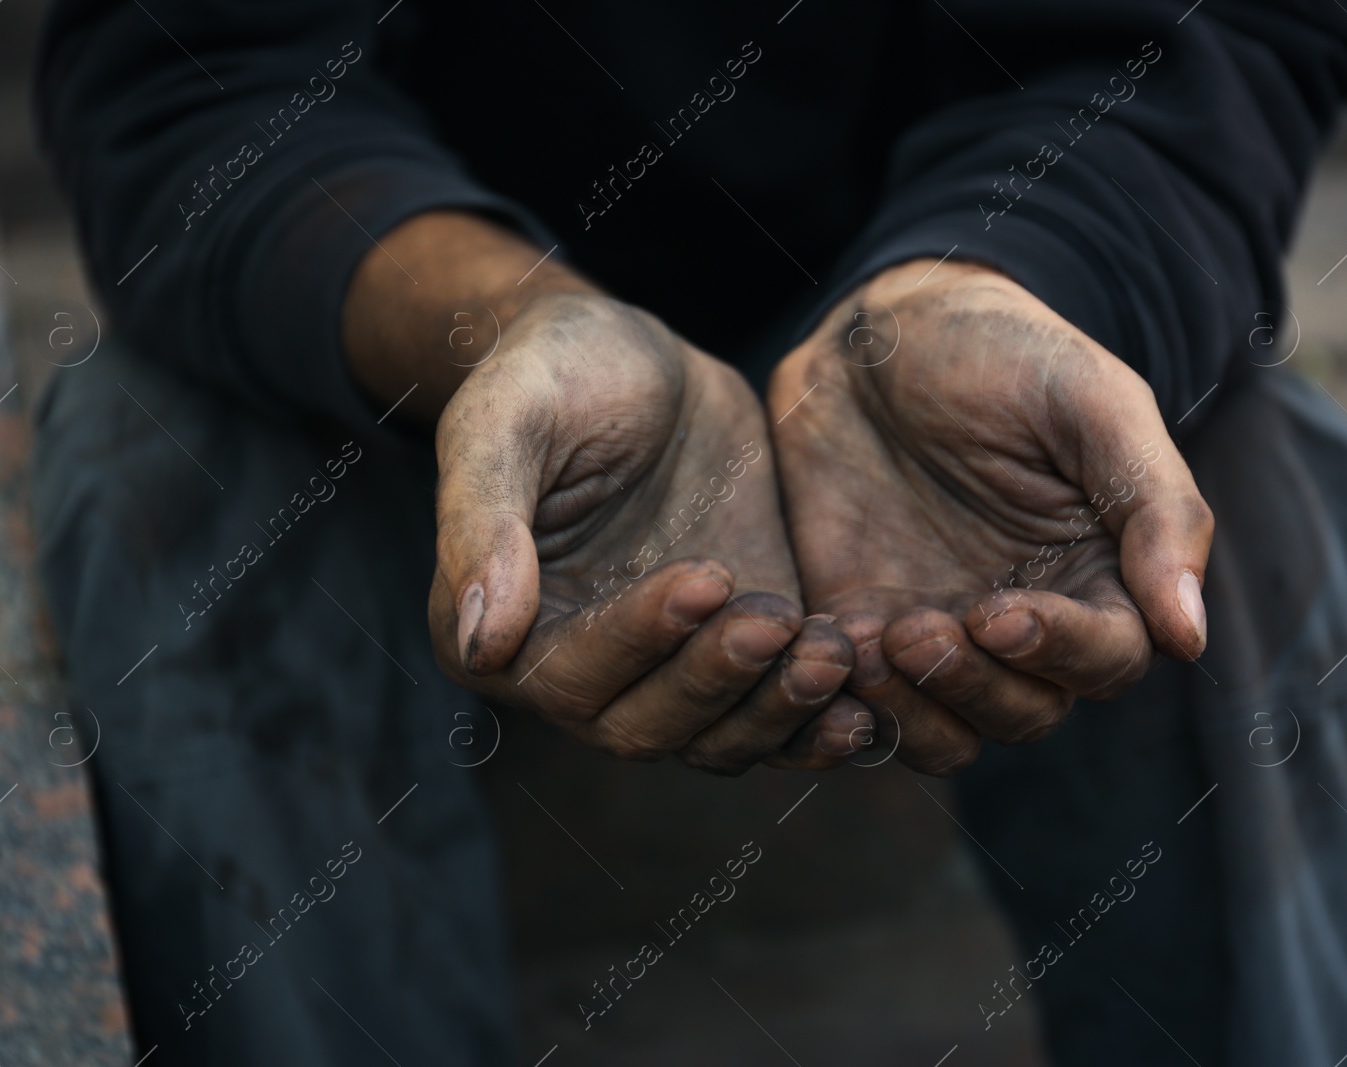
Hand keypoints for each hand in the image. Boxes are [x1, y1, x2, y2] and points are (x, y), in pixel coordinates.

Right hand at [429, 291, 865, 771]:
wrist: (638, 359)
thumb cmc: (553, 372)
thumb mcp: (505, 418)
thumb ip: (482, 522)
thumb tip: (482, 641)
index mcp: (499, 636)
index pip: (567, 677)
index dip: (638, 641)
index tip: (706, 578)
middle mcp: (577, 674)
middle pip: (647, 728)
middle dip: (716, 683)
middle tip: (778, 620)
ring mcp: (663, 670)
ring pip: (716, 740)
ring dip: (776, 711)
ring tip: (833, 651)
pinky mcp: (735, 655)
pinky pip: (772, 719)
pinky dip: (814, 724)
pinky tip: (865, 705)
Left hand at [768, 260, 1212, 773]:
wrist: (877, 333)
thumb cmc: (1003, 350)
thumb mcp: (1092, 401)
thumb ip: (1154, 509)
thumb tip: (1188, 636)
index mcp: (1100, 574)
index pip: (1108, 661)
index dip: (1061, 653)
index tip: (1001, 612)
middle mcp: (1024, 622)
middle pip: (1025, 713)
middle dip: (974, 687)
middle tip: (917, 629)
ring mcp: (938, 630)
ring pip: (946, 732)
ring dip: (913, 712)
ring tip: (870, 647)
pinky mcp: (857, 626)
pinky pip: (860, 701)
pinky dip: (845, 698)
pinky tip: (823, 647)